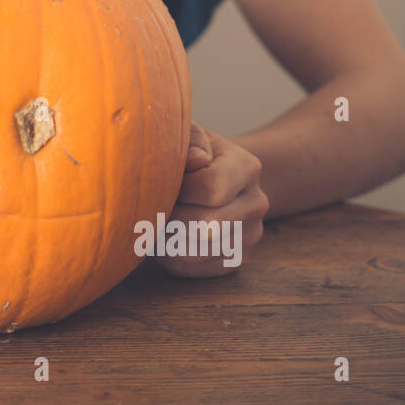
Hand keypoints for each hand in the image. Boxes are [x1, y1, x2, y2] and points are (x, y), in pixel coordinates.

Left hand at [155, 124, 268, 277]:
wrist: (216, 176)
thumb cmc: (193, 153)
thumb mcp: (190, 135)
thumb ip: (191, 137)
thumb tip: (196, 160)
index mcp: (247, 167)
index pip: (212, 189)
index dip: (179, 188)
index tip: (162, 179)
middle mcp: (256, 204)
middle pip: (205, 226)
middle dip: (168, 217)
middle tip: (148, 206)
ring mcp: (249, 235)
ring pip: (196, 252)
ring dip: (164, 239)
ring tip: (151, 219)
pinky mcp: (234, 260)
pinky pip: (193, 269)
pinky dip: (168, 256)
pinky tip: (162, 236)